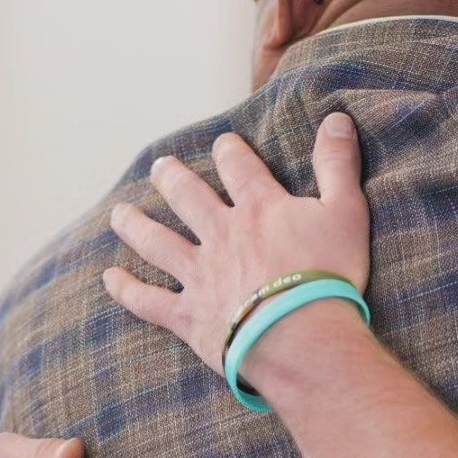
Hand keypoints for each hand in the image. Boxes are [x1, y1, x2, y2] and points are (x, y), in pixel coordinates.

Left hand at [103, 113, 368, 378]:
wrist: (302, 338)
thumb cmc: (330, 276)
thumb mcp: (347, 212)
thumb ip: (337, 164)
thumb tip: (336, 118)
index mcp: (260, 209)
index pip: (239, 168)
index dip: (230, 152)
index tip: (222, 144)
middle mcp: (222, 234)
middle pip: (188, 197)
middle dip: (172, 178)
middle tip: (160, 167)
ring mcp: (200, 275)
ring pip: (158, 243)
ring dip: (136, 225)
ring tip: (120, 213)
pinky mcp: (189, 315)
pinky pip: (149, 300)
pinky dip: (127, 290)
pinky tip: (110, 279)